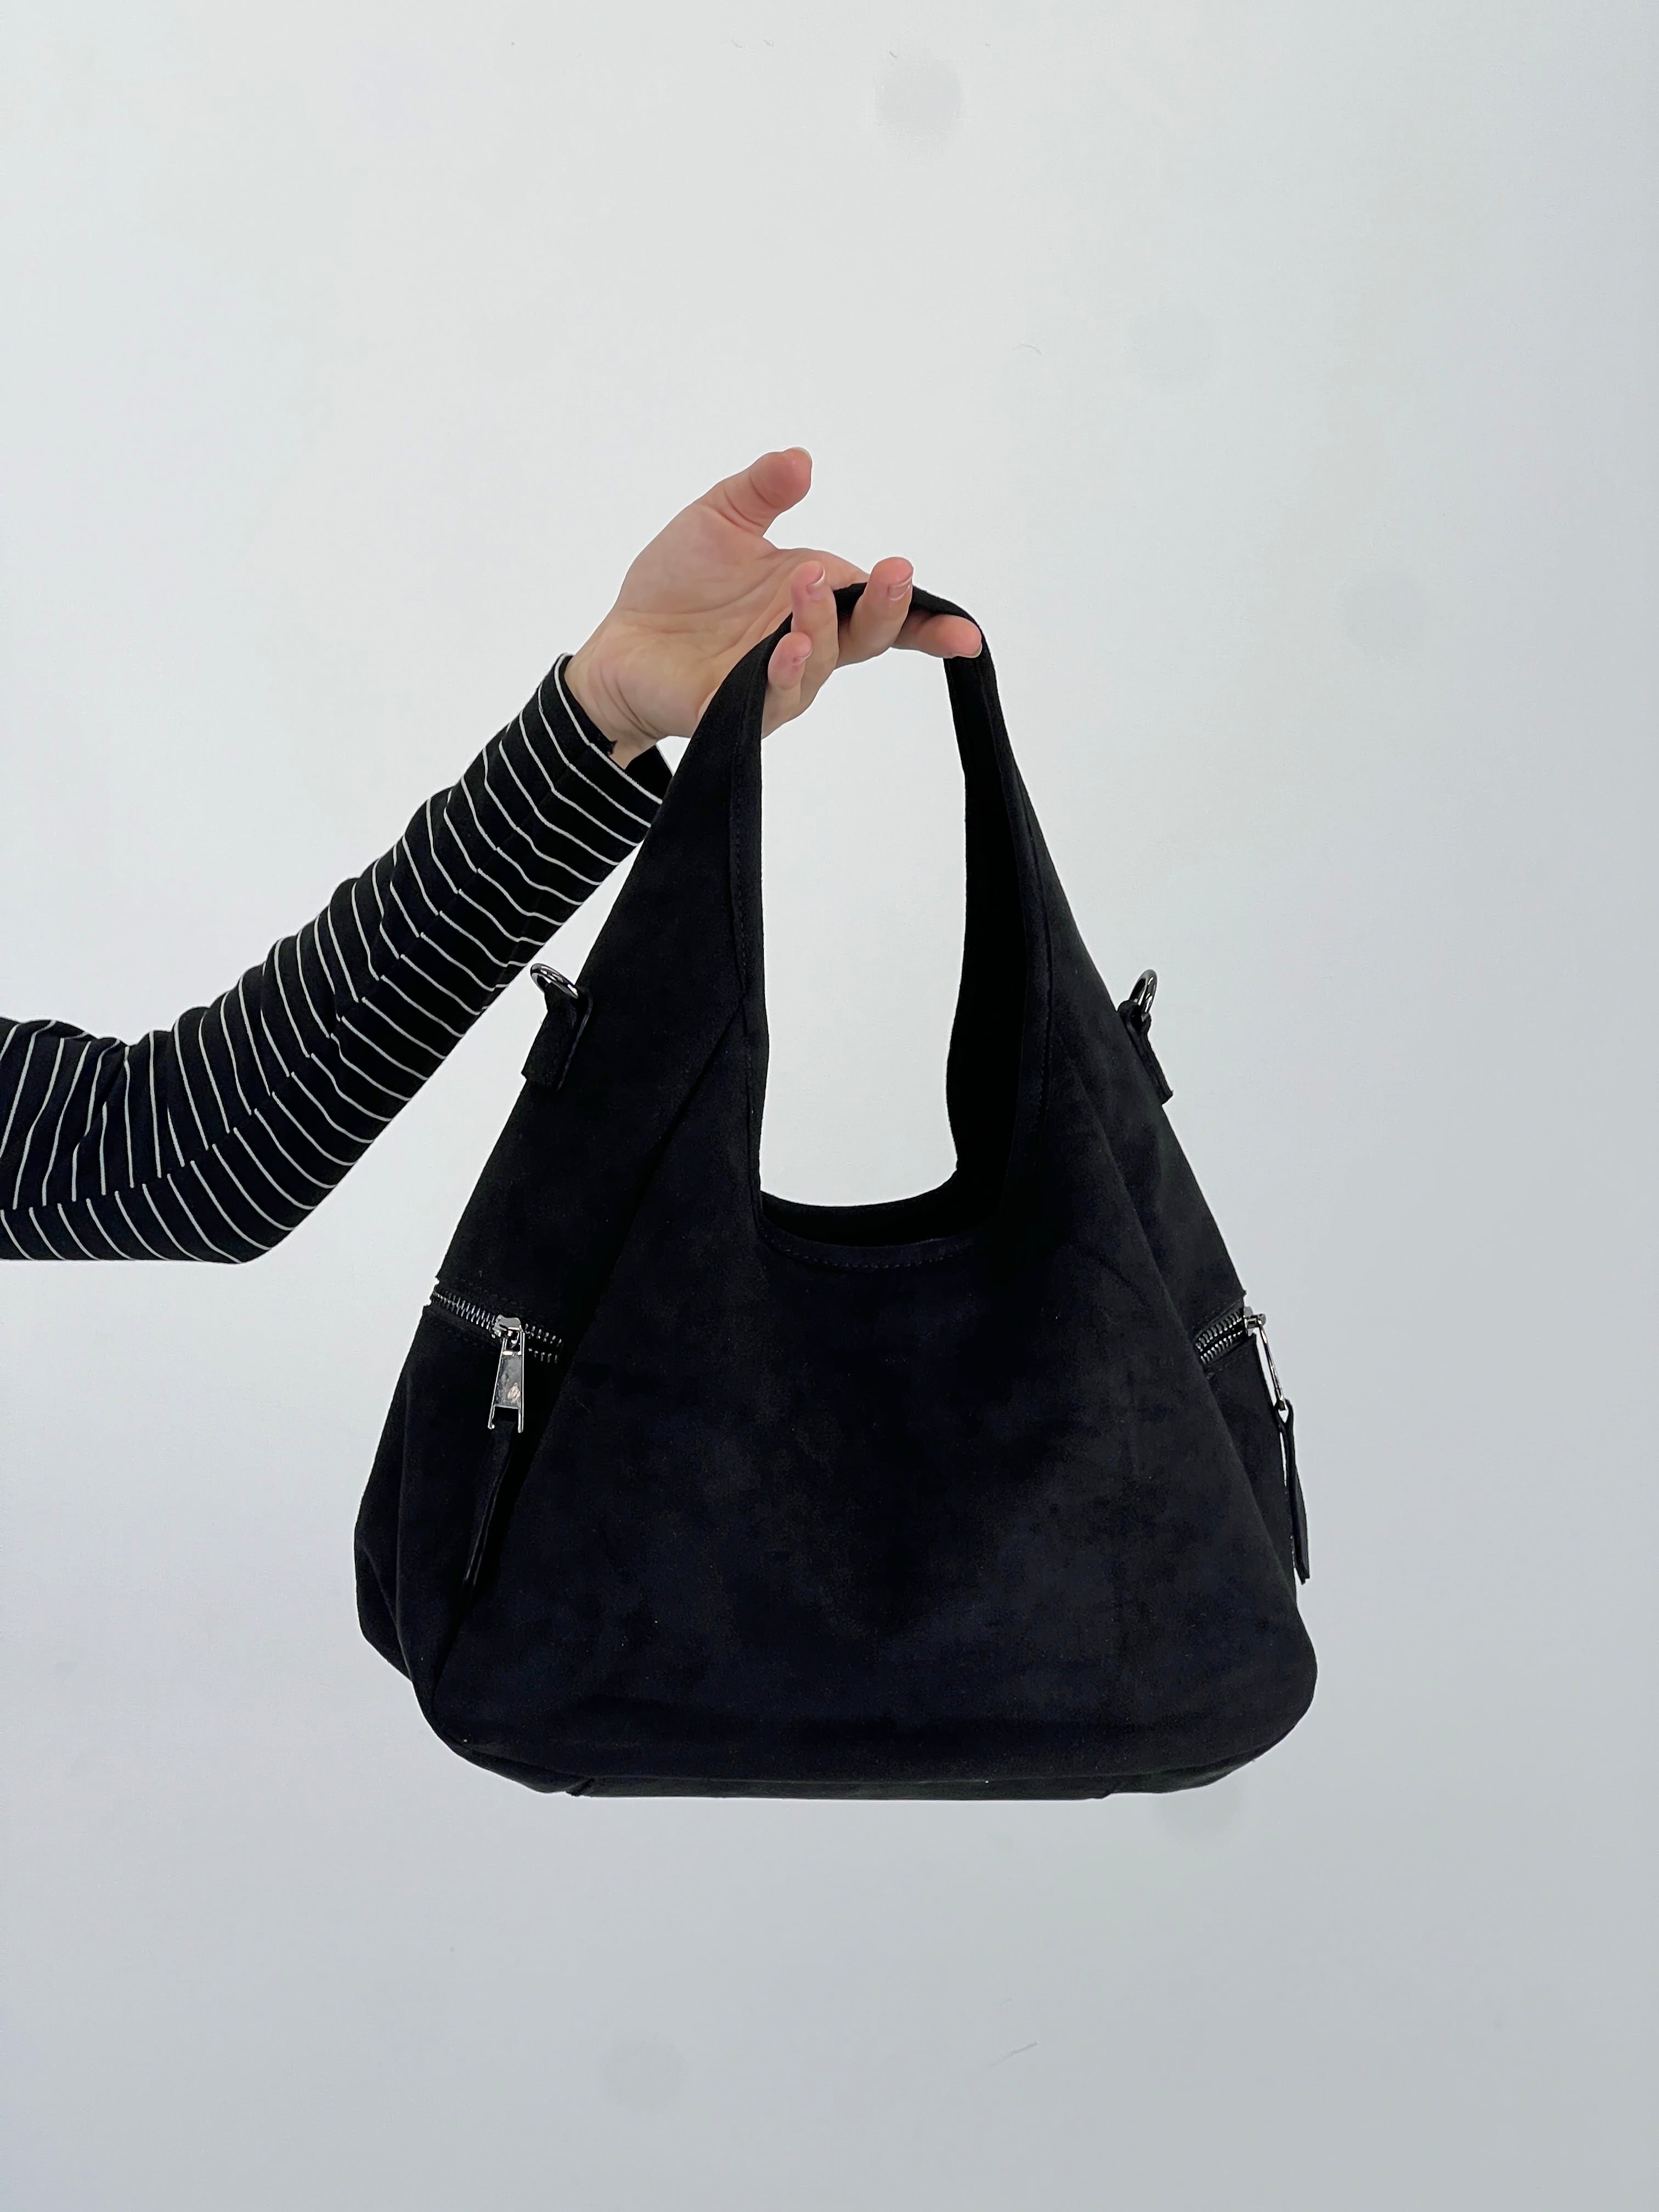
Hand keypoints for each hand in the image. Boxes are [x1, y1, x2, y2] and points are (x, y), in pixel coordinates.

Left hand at [562, 447, 982, 766]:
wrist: (621, 642)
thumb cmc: (678, 585)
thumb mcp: (721, 517)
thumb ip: (762, 489)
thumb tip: (801, 458)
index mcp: (815, 600)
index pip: (880, 612)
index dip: (927, 624)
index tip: (965, 633)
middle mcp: (806, 644)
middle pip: (867, 638)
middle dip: (888, 610)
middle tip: (892, 575)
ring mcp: (775, 680)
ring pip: (820, 662)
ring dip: (821, 623)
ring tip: (806, 584)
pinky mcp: (736, 709)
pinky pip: (773, 698)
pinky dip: (786, 672)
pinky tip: (785, 648)